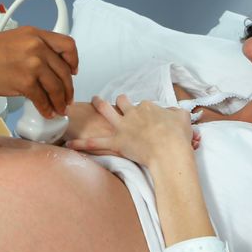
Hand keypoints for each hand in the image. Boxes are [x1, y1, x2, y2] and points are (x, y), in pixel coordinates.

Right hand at [0, 26, 77, 117]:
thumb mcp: (13, 41)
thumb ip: (33, 48)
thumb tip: (47, 67)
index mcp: (34, 34)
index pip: (67, 45)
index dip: (74, 60)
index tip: (73, 70)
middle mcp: (36, 46)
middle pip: (64, 70)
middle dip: (68, 88)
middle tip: (67, 97)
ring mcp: (32, 63)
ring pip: (57, 86)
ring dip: (60, 101)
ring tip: (58, 108)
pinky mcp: (25, 81)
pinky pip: (43, 99)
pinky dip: (46, 108)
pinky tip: (46, 111)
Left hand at [65, 95, 194, 167]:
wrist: (169, 150)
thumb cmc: (178, 136)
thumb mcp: (182, 118)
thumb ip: (175, 113)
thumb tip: (172, 113)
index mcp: (148, 107)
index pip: (143, 105)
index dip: (143, 110)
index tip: (146, 116)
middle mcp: (133, 113)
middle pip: (123, 102)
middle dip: (119, 101)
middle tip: (117, 100)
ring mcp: (123, 126)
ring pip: (106, 111)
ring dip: (98, 105)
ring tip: (92, 101)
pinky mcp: (116, 142)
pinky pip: (95, 143)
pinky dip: (81, 143)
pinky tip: (69, 144)